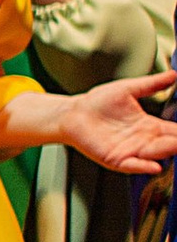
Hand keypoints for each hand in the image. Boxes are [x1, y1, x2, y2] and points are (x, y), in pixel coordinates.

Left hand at [57, 72, 176, 179]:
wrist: (74, 113)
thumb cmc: (98, 102)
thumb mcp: (129, 89)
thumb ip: (151, 85)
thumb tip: (173, 75)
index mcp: (149, 126)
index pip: (173, 131)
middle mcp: (143, 141)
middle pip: (168, 145)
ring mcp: (131, 151)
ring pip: (154, 155)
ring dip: (165, 152)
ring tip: (175, 146)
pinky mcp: (116, 159)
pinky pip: (132, 165)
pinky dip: (143, 167)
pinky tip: (154, 165)